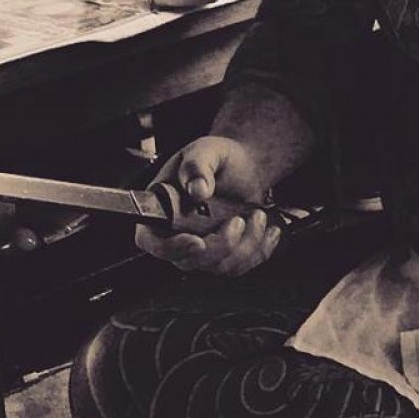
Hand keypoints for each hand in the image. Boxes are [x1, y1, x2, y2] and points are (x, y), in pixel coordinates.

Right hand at [135, 135, 281, 275]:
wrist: (242, 165)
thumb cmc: (216, 157)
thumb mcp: (205, 150)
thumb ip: (197, 166)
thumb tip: (197, 190)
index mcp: (161, 208)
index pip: (150, 240)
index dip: (170, 248)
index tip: (197, 241)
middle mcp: (176, 233)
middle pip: (188, 261)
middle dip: (221, 245)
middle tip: (238, 220)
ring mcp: (201, 247)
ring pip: (219, 266)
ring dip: (245, 244)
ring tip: (258, 215)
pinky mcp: (224, 254)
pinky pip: (240, 266)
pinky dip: (259, 250)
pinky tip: (268, 229)